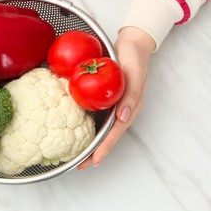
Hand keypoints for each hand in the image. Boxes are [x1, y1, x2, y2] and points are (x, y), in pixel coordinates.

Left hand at [77, 26, 154, 169]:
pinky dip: (86, 124)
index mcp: (129, 107)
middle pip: (107, 135)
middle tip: (80, 165)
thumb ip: (131, 96)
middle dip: (95, 151)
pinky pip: (96, 114)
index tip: (94, 160)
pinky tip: (75, 129)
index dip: (105, 147)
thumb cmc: (134, 58)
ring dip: (90, 142)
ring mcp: (112, 105)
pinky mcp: (105, 99)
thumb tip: (123, 118)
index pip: (116, 132)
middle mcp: (121, 109)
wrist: (130, 45)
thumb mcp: (135, 74)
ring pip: (101, 128)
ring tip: (76, 155)